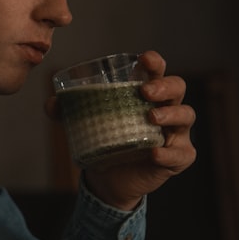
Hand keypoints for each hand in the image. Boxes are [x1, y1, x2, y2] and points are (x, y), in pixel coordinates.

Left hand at [46, 50, 195, 209]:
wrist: (108, 180)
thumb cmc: (103, 142)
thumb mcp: (82, 125)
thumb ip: (66, 112)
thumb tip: (53, 102)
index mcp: (146, 95)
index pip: (157, 72)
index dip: (155, 62)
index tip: (144, 59)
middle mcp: (166, 109)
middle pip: (177, 88)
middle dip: (164, 86)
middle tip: (144, 92)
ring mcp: (175, 133)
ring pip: (186, 115)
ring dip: (171, 114)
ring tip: (151, 117)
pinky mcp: (178, 157)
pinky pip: (181, 153)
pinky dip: (169, 152)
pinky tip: (154, 152)